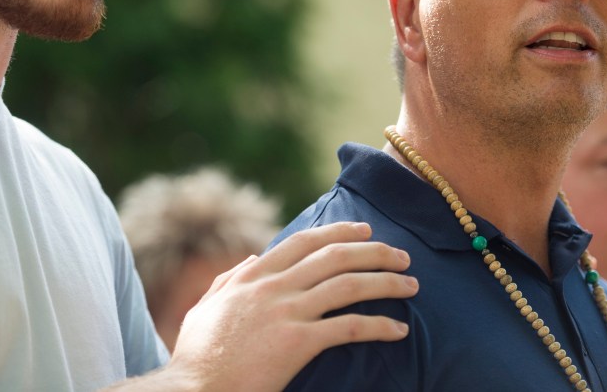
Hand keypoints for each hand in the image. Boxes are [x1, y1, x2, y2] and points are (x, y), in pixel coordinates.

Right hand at [121, 221, 415, 391]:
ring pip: (347, 285)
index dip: (338, 232)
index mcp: (252, 277)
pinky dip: (378, 325)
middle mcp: (272, 287)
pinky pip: (348, 328)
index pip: (302, 242)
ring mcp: (286, 313)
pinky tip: (397, 329)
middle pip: (333, 257)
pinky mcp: (298, 343)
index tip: (364, 230)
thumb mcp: (204, 309)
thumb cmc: (196, 358)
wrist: (195, 391)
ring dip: (385, 282)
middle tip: (401, 255)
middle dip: (374, 252)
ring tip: (411, 285)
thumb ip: (228, 280)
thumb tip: (251, 257)